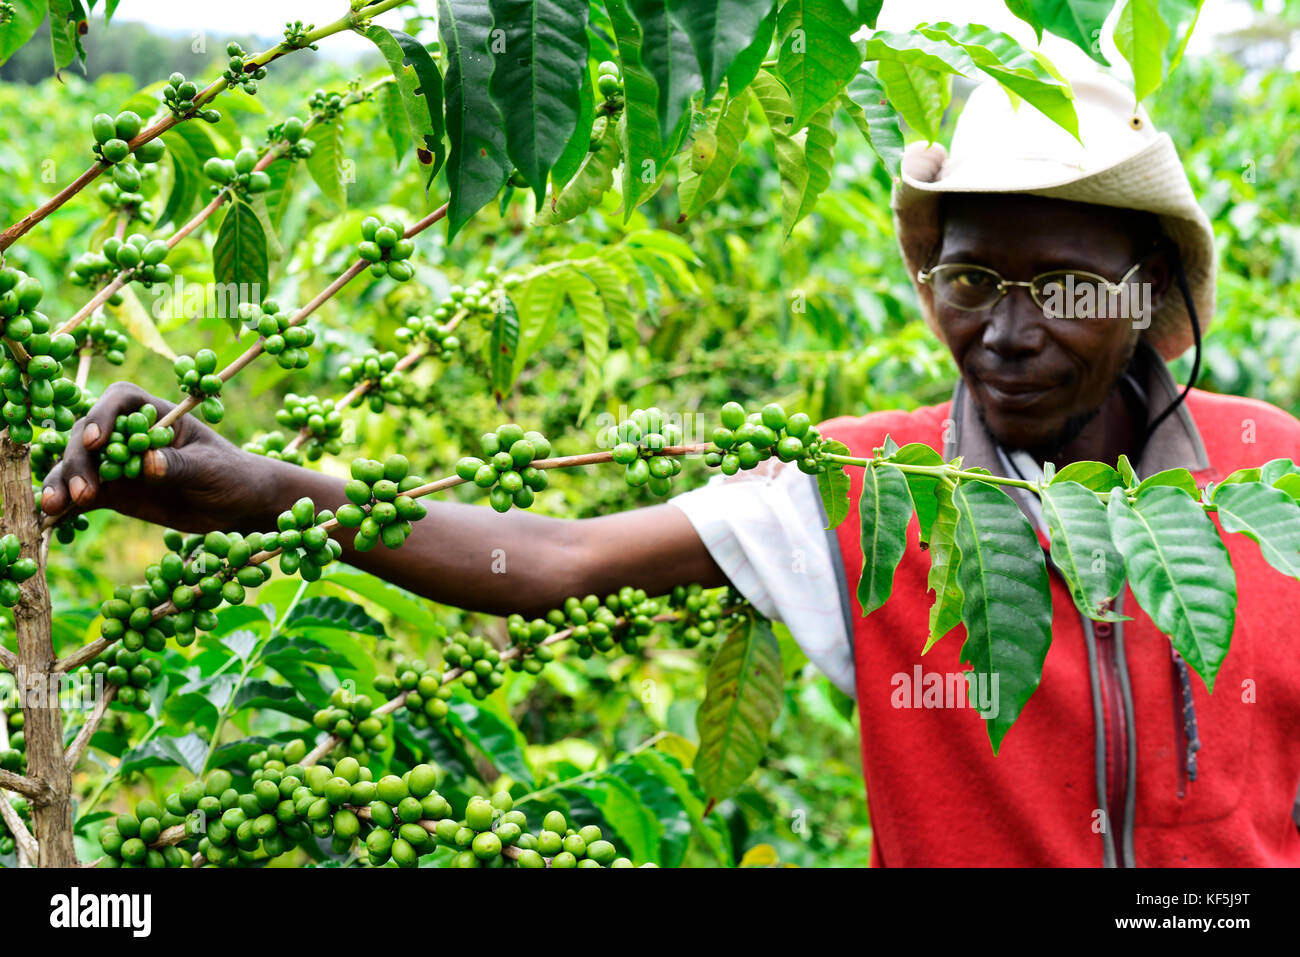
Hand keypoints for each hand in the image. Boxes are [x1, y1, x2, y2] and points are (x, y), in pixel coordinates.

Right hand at [40, 382, 272, 533]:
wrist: (239, 506)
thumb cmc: (233, 475)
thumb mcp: (212, 469)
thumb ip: (180, 465)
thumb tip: (147, 463)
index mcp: (158, 415)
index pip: (121, 401)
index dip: (103, 416)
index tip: (96, 441)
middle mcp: (131, 435)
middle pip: (89, 435)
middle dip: (79, 460)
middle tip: (84, 492)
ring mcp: (119, 463)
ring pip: (78, 465)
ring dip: (63, 481)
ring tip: (58, 506)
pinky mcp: (114, 491)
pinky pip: (83, 493)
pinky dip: (65, 503)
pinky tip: (51, 517)